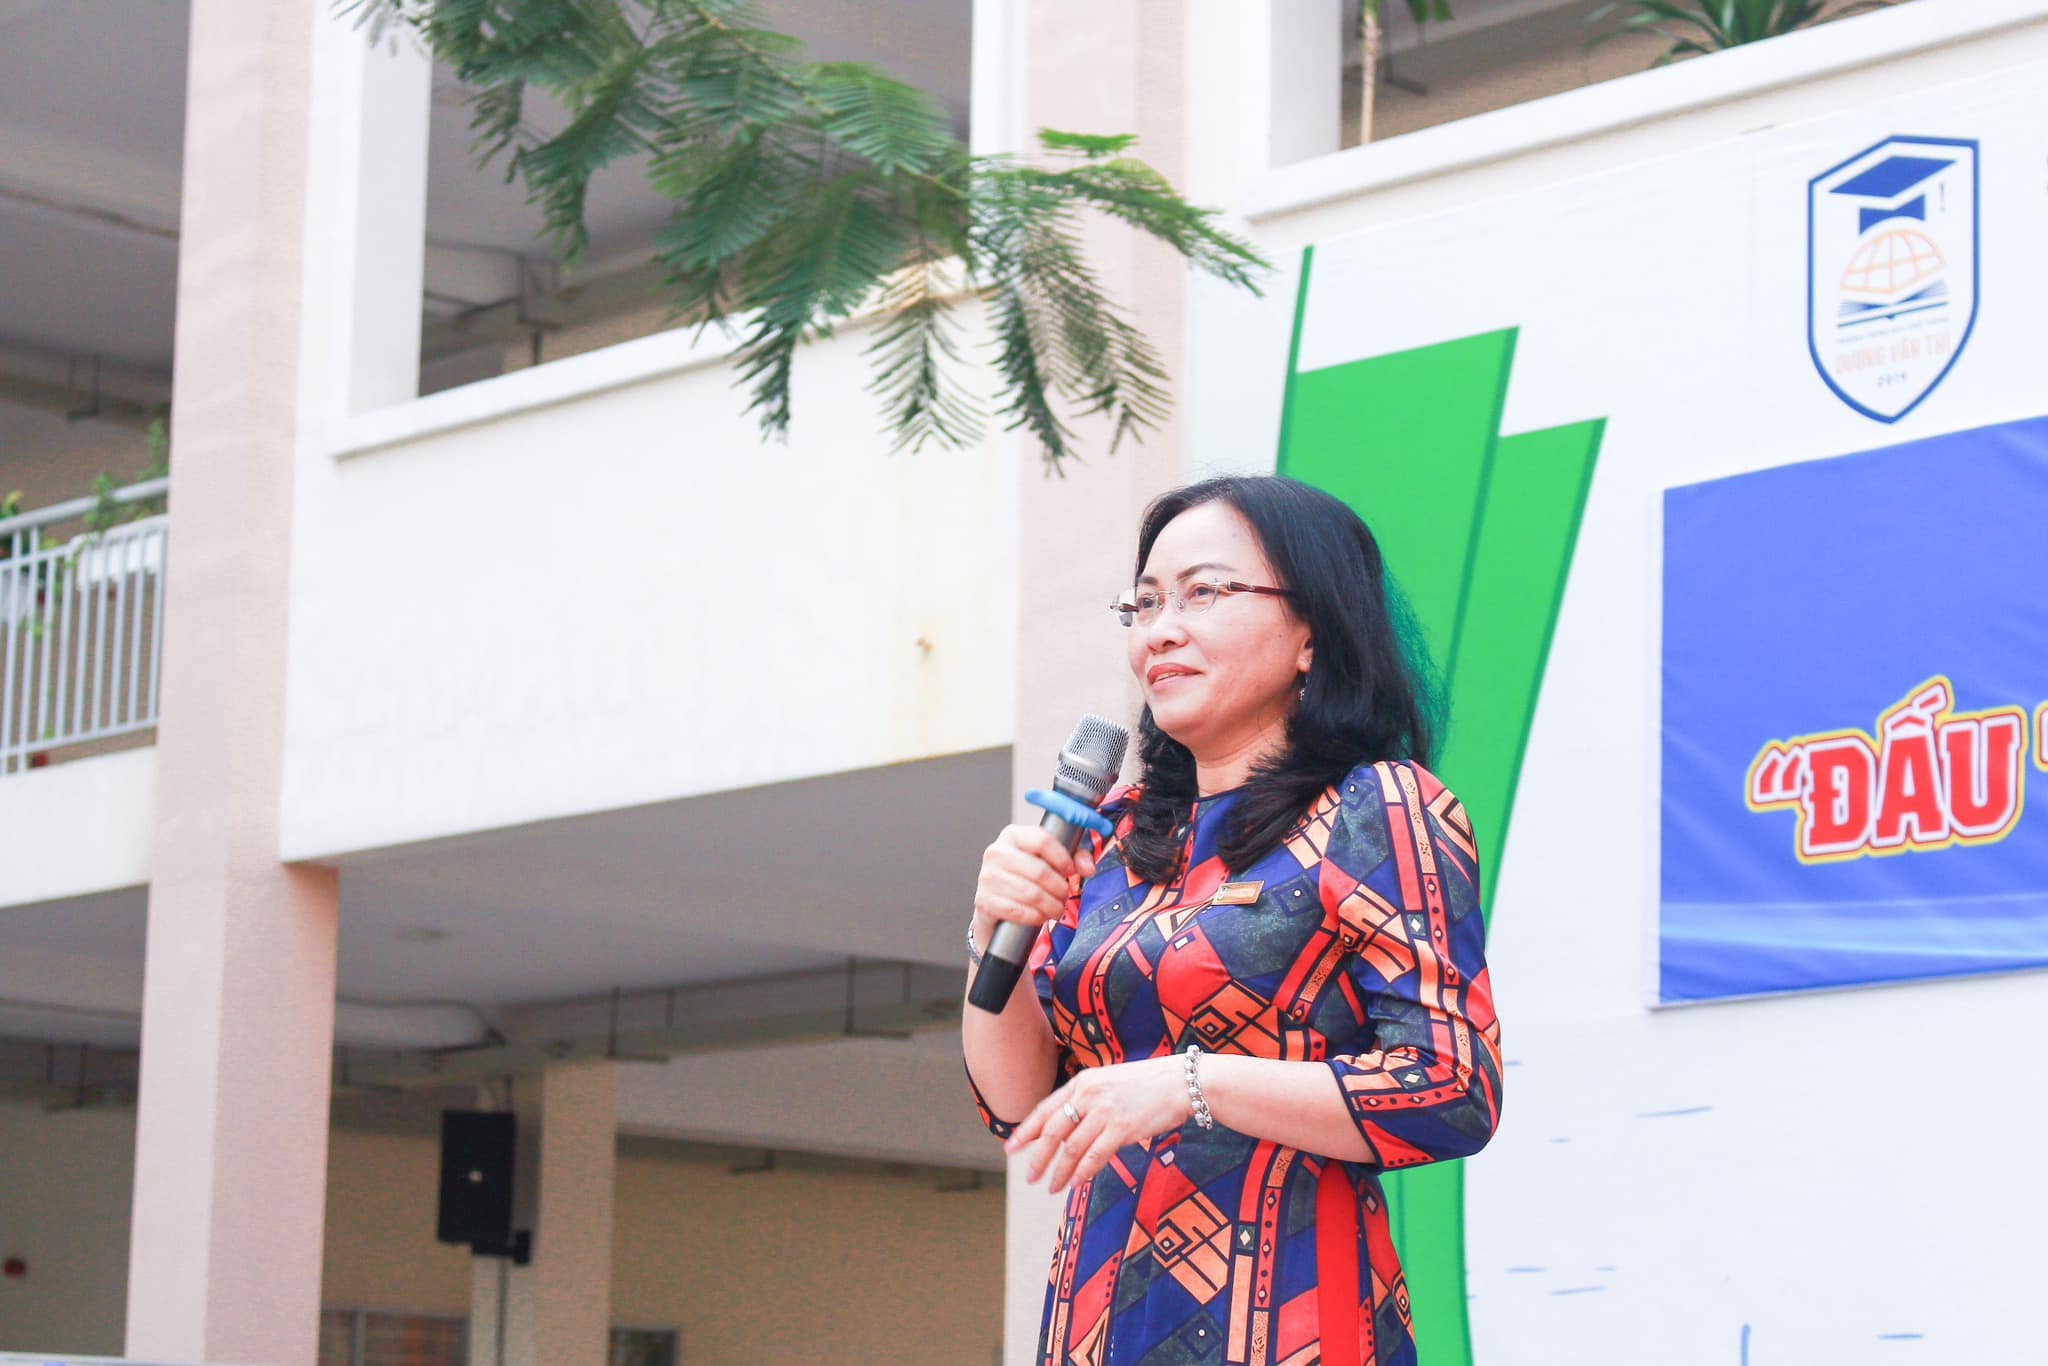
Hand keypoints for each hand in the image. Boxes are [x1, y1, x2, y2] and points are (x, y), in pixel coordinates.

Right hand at [972, 823, 1097, 941]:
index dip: (1062, 858)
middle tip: (1065, 895)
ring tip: (1056, 908)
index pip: (1042, 840)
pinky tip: (1040, 916)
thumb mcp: (1050, 860)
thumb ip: (1075, 858)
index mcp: (1013, 835)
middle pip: (1039, 871)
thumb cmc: (1025, 877)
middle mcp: (996, 852)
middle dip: (1059, 888)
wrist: (996, 902)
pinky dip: (1035, 917)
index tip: (1071, 870)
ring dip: (1051, 905)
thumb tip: (1088, 868)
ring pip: (1031, 893)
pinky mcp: (985, 901)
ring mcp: (987, 877)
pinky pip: (1018, 911)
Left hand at [1003, 1056, 1191, 1192]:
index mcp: (1083, 1081)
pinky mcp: (1122, 1128)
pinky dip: (1082, 1172)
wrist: (1182, 1082)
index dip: (1026, 1131)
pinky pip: (1095, 1156)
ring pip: (1071, 1148)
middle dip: (1038, 1157)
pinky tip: (1075, 1183)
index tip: (1011, 1148)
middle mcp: (1089, 1094)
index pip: (1045, 1109)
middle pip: (1052, 1131)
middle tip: (1029, 1177)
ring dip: (1059, 1171)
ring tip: (1051, 1186)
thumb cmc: (1148, 1083)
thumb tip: (1067, 1127)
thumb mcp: (1110, 1081)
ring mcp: (1105, 1111)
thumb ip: (1087, 1099)